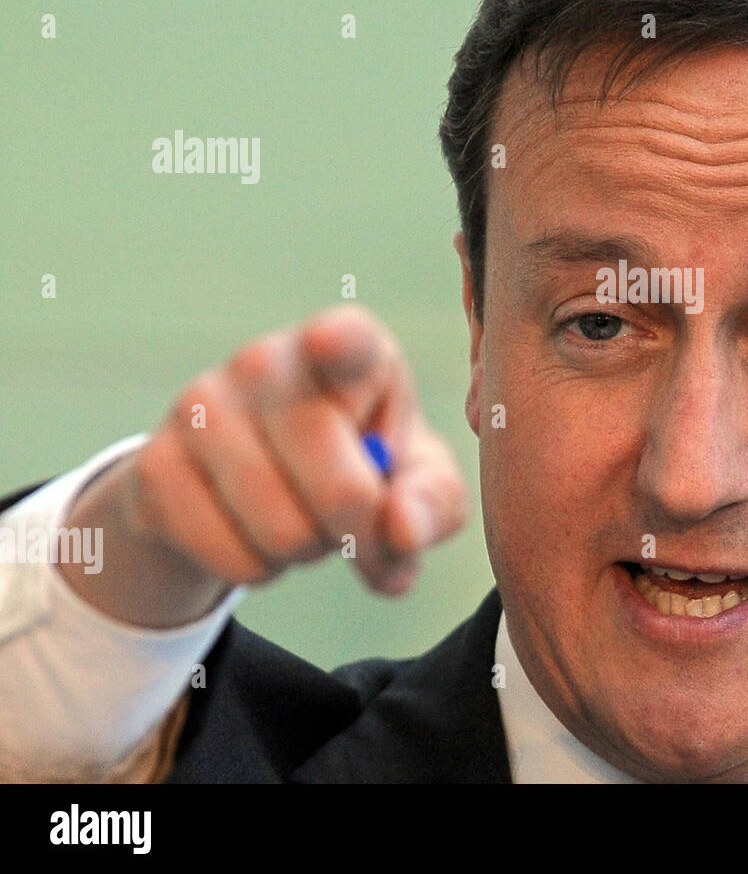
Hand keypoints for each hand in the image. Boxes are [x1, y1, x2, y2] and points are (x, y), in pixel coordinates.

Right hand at [61, 304, 466, 626]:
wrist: (254, 481)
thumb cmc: (364, 465)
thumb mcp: (417, 482)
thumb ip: (432, 505)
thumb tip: (399, 529)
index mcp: (351, 347)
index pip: (344, 337)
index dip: (336, 342)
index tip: (328, 341)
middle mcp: (270, 360)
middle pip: (340, 487)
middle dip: (360, 535)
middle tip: (356, 528)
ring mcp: (202, 405)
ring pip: (283, 531)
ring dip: (307, 554)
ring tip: (304, 519)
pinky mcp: (154, 462)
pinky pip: (229, 555)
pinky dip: (257, 570)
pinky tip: (254, 532)